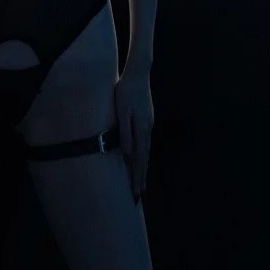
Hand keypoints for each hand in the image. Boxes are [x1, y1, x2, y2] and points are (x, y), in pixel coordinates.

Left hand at [115, 65, 153, 202]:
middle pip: (144, 159)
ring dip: (142, 168)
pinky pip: (144, 143)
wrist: (138, 74)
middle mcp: (147, 129)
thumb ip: (125, 133)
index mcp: (141, 129)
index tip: (135, 193)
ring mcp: (148, 124)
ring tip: (140, 183)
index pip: (139, 159)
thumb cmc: (125, 92)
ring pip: (145, 152)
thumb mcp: (122, 112)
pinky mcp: (146, 119)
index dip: (137, 177)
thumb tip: (128, 154)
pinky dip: (142, 155)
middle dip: (140, 178)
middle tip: (138, 196)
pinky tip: (139, 159)